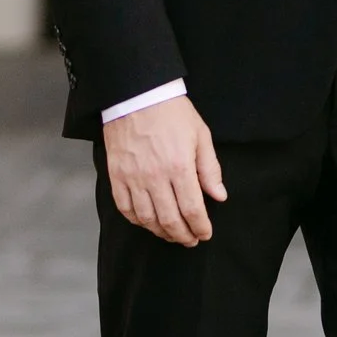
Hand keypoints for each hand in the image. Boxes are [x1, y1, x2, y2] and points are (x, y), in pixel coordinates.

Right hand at [100, 94, 226, 245]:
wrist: (138, 96)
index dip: (200, 226)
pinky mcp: (116, 177)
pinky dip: (137, 221)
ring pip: (147, 219)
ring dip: (161, 232)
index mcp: (179, 166)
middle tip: (191, 240)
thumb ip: (210, 169)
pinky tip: (148, 223)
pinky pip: (125, 208)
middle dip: (183, 235)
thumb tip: (219, 196)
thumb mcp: (201, 135)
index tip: (205, 234)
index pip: (192, 208)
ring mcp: (133, 178)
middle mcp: (155, 177)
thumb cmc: (172, 113)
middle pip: (169, 219)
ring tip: (172, 234)